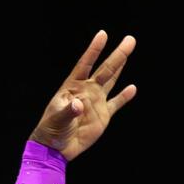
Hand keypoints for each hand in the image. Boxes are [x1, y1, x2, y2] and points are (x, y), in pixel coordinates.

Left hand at [29, 31, 137, 162]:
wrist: (56, 148)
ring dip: (121, 67)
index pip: (85, 64)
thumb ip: (68, 111)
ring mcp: (96, 102)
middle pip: (105, 70)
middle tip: (130, 39)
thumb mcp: (57, 119)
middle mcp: (86, 90)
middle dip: (117, 55)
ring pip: (111, 81)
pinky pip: (116, 103)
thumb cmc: (51, 130)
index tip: (103, 34)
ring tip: (129, 51)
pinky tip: (132, 88)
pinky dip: (124, 97)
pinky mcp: (103, 115)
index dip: (94, 50)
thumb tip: (79, 104)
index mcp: (72, 87)